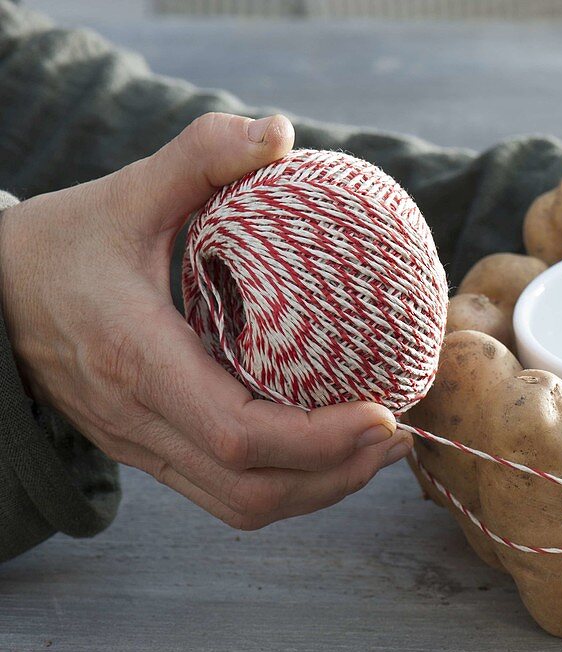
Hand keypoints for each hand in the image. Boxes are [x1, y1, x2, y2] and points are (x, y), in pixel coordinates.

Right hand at [0, 113, 411, 529]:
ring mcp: (142, 445)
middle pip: (252, 490)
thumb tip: (282, 132)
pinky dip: (287, 483)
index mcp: (137, 359)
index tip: (383, 413)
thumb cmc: (58, 245)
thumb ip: (200, 157)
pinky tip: (328, 448)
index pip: (239, 433)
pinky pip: (225, 492)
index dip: (320, 439)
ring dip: (319, 489)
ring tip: (377, 448)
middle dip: (337, 475)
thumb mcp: (126, 192)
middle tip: (398, 433)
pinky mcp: (148, 451)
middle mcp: (140, 419)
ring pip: (241, 505)